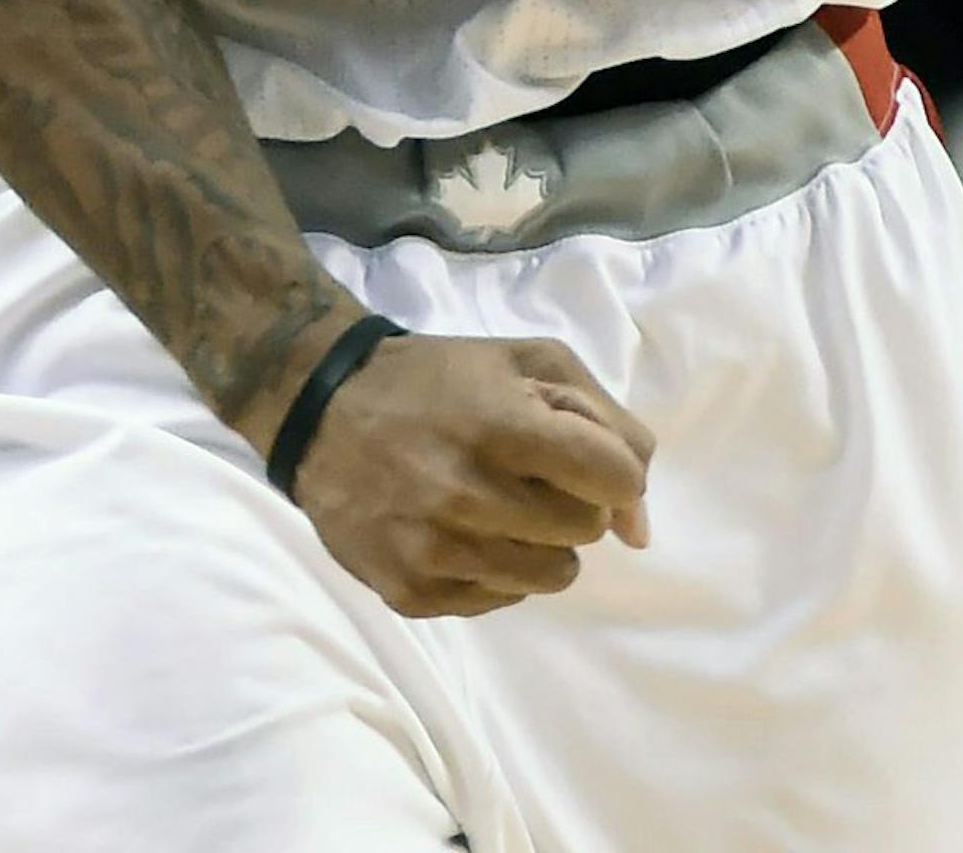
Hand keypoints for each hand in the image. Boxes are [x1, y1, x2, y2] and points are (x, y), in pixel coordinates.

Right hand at [291, 331, 652, 618]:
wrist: (323, 409)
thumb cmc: (438, 379)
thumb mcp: (526, 362)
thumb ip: (607, 425)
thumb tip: (640, 530)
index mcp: (501, 424)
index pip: (615, 477)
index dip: (610, 469)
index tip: (582, 459)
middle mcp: (468, 494)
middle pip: (585, 530)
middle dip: (571, 501)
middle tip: (527, 476)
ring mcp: (436, 550)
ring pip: (551, 576)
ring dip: (540, 542)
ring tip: (498, 506)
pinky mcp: (410, 592)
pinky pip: (500, 601)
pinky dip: (495, 570)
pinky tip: (460, 531)